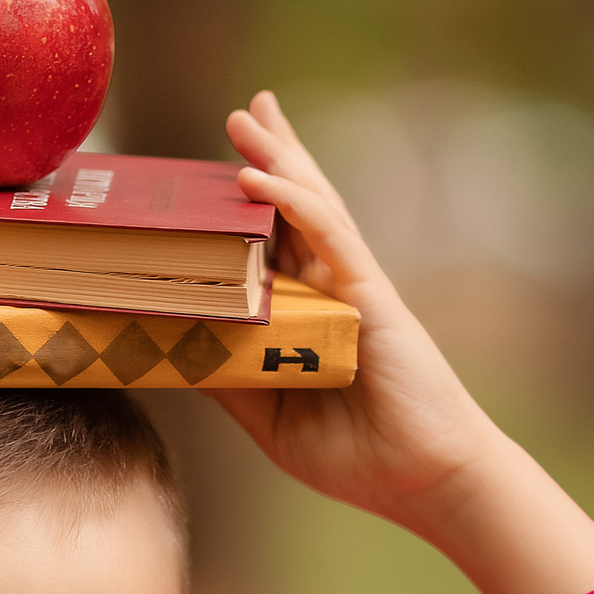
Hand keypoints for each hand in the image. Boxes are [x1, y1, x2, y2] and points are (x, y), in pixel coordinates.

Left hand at [215, 91, 495, 532]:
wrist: (423, 481)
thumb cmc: (358, 454)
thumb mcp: (269, 415)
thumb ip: (227, 377)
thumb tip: (169, 347)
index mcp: (310, 315)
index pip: (276, 246)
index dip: (254, 206)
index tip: (218, 172)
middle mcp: (332, 291)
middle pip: (297, 209)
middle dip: (272, 155)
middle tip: (244, 112)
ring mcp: (352, 288)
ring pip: (311, 206)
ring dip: (278, 156)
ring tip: (249, 115)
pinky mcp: (369, 295)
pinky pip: (328, 235)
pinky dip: (293, 200)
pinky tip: (259, 174)